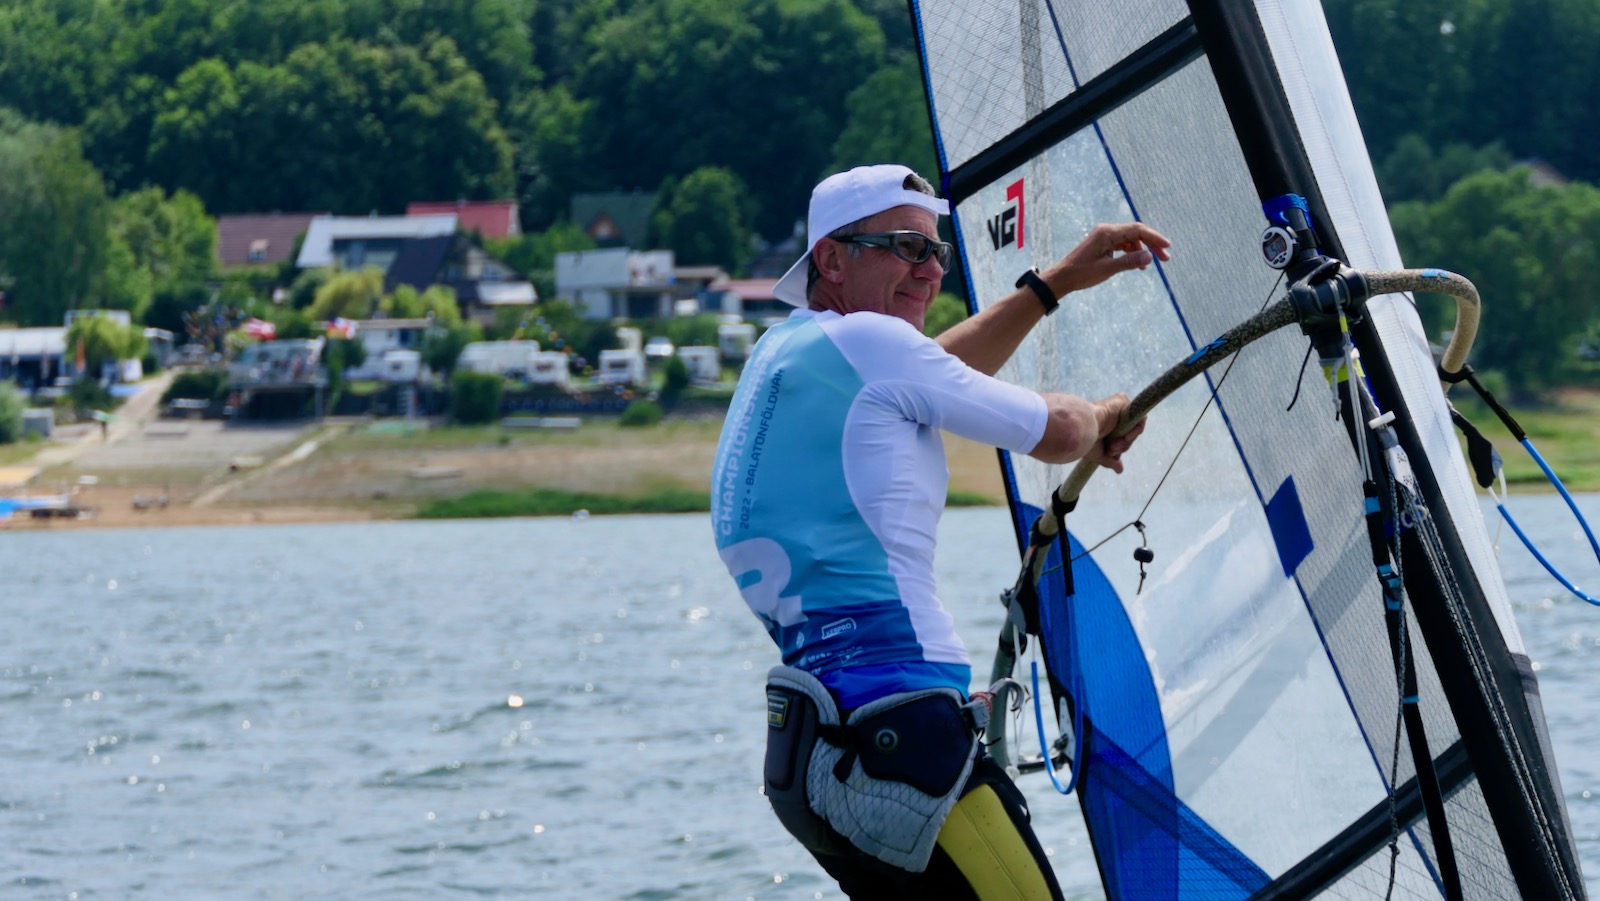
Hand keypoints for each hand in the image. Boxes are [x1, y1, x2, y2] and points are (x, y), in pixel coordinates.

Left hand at [1045, 223, 1171, 296]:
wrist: (1061, 277)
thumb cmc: (1081, 273)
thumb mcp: (1108, 269)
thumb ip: (1129, 262)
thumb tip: (1150, 256)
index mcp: (1107, 233)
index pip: (1137, 230)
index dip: (1155, 238)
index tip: (1167, 247)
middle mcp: (1106, 231)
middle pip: (1136, 233)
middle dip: (1152, 244)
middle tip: (1165, 258)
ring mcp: (1103, 236)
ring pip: (1130, 239)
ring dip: (1142, 250)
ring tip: (1151, 265)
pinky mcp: (1101, 244)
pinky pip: (1122, 244)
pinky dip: (1131, 252)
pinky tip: (1137, 264)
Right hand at [1084, 393, 1145, 473]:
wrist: (1082, 428)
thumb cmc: (1085, 441)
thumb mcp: (1098, 454)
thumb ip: (1110, 460)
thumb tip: (1120, 470)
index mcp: (1104, 427)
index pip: (1120, 439)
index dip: (1118, 449)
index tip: (1110, 454)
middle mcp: (1111, 416)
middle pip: (1128, 435)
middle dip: (1121, 446)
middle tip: (1110, 449)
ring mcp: (1118, 408)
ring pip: (1134, 428)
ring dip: (1127, 441)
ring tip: (1113, 444)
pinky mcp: (1123, 400)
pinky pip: (1139, 417)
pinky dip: (1135, 430)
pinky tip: (1124, 436)